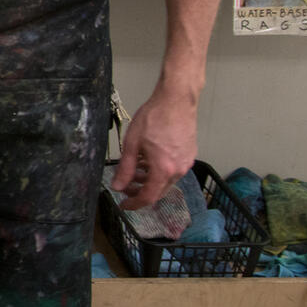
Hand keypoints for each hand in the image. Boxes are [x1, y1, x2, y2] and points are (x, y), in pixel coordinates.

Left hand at [110, 85, 198, 210]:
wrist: (176, 101)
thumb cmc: (153, 118)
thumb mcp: (132, 144)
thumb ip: (124, 168)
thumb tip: (117, 186)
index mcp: (163, 170)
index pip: (148, 197)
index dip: (134, 204)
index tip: (123, 205)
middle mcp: (178, 170)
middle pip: (158, 191)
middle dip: (140, 191)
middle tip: (125, 187)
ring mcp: (186, 163)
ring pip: (166, 180)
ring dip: (149, 180)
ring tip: (133, 170)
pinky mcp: (189, 155)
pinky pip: (173, 170)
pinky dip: (159, 171)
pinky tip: (147, 160)